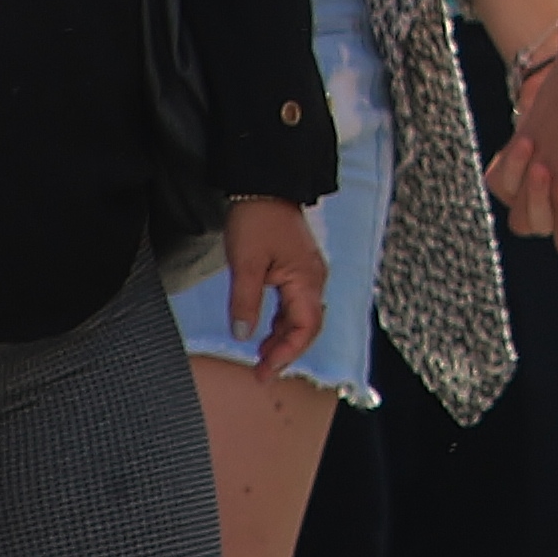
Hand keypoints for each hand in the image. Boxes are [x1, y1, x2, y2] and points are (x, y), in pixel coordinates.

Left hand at [220, 196, 327, 377]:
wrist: (264, 185)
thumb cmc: (257, 220)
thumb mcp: (245, 264)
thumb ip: (245, 302)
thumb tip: (243, 336)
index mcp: (306, 278)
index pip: (305, 327)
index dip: (287, 352)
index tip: (265, 370)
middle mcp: (314, 278)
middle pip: (307, 326)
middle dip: (286, 351)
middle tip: (262, 372)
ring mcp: (307, 272)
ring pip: (301, 316)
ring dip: (283, 338)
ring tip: (261, 356)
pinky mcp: (297, 266)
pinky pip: (295, 303)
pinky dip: (282, 322)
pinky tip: (265, 330)